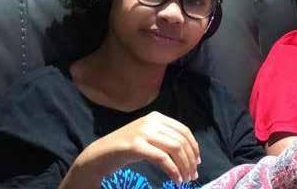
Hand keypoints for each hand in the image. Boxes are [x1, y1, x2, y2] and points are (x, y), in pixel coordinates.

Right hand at [71, 111, 200, 184]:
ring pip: (175, 149)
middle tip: (193, 174)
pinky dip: (173, 171)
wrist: (99, 155)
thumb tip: (190, 152)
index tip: (197, 161)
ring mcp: (143, 132)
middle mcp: (151, 121)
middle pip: (181, 141)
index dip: (194, 147)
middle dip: (191, 160)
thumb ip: (166, 138)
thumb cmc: (126, 149)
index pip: (184, 130)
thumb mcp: (149, 138)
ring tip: (186, 179)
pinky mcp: (135, 146)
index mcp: (157, 117)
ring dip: (184, 166)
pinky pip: (162, 158)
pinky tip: (176, 180)